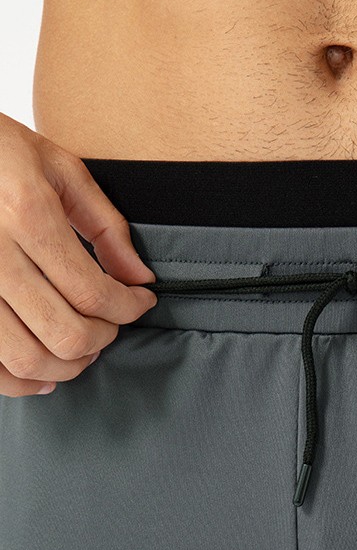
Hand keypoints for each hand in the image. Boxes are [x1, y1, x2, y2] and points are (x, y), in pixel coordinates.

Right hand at [0, 113, 156, 396]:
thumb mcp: (57, 167)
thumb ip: (105, 225)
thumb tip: (140, 278)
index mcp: (25, 213)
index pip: (93, 291)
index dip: (129, 308)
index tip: (142, 301)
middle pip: (65, 333)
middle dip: (103, 338)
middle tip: (111, 324)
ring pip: (28, 359)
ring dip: (68, 364)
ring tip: (83, 346)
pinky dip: (23, 382)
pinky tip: (46, 371)